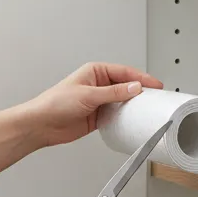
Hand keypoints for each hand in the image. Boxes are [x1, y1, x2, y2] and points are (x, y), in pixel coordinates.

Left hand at [25, 62, 162, 147]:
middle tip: (156, 98)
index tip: (155, 85)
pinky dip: (125, 117)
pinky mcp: (98, 116)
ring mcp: (99, 101)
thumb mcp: (88, 95)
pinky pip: (117, 115)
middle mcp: (98, 85)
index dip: (141, 78)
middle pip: (126, 86)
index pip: (124, 72)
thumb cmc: (55, 103)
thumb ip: (113, 92)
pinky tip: (132, 120)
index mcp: (95, 72)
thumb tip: (134, 88)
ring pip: (123, 101)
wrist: (42, 125)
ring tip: (147, 110)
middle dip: (140, 91)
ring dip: (133, 105)